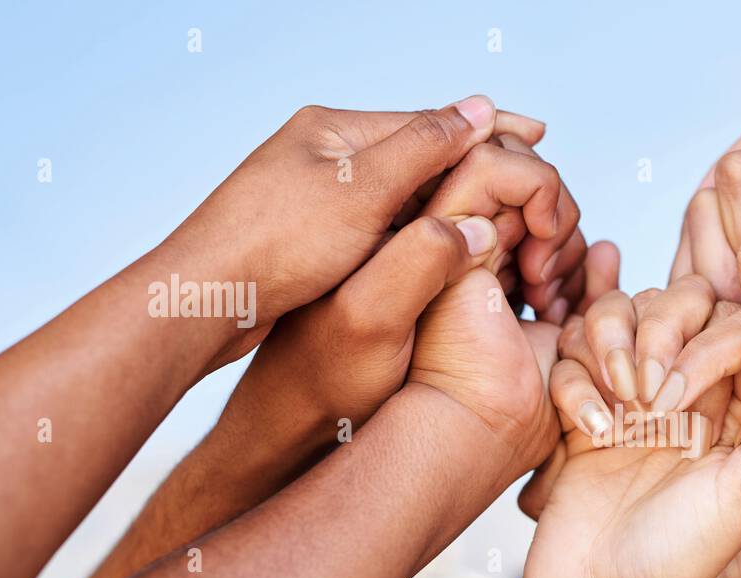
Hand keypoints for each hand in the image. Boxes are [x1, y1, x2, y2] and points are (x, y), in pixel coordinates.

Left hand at [160, 96, 562, 365]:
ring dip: (452, 199)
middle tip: (533, 170)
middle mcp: (326, 156)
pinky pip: (383, 226)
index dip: (489, 129)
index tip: (539, 134)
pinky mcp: (311, 239)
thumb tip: (480, 111)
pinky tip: (443, 244)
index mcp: (336, 131)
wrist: (201, 304)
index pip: (431, 122)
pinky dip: (421, 230)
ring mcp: (317, 198)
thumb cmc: (272, 247)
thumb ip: (425, 151)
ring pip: (404, 193)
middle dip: (478, 161)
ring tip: (502, 210)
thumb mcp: (361, 192)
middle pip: (420, 153)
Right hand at [520, 279, 740, 577]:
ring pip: (627, 308)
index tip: (682, 404)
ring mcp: (639, 390)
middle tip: (647, 401)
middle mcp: (697, 389)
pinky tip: (590, 432)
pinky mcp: (587, 399)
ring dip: (612, 344)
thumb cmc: (680, 556)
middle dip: (661, 331)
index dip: (710, 341)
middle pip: (686, 300)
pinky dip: (576, 378)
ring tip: (618, 413)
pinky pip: (576, 344)